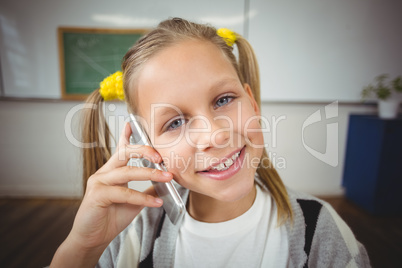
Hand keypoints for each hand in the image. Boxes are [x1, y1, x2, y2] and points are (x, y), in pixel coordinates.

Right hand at [51, 122, 171, 266]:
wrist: (93, 239)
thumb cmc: (111, 218)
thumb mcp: (133, 202)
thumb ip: (146, 190)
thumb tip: (165, 183)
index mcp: (112, 172)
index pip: (120, 150)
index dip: (126, 136)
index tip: (132, 124)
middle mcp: (104, 173)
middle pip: (124, 153)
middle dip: (144, 150)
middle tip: (160, 156)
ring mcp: (98, 183)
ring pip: (127, 172)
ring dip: (150, 174)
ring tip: (167, 177)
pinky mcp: (97, 196)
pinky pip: (124, 193)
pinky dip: (142, 198)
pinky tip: (156, 203)